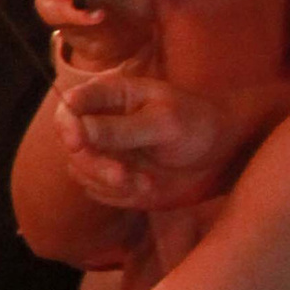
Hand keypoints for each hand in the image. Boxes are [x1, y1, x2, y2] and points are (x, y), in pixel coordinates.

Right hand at [53, 69, 239, 211]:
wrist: (223, 154)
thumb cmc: (198, 125)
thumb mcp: (164, 123)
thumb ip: (120, 128)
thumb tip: (78, 130)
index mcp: (111, 95)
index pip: (71, 105)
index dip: (67, 124)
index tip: (77, 142)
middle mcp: (100, 122)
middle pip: (71, 144)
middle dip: (93, 163)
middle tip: (121, 175)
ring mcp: (104, 151)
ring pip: (80, 170)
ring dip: (108, 182)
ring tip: (145, 183)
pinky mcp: (111, 177)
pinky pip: (97, 190)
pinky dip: (117, 194)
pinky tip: (147, 188)